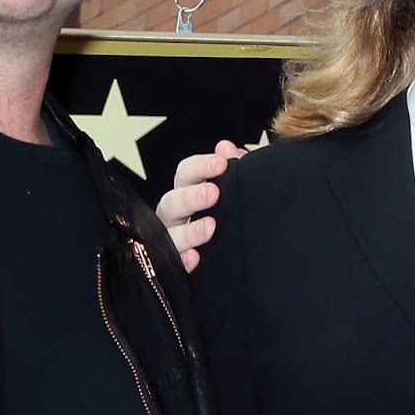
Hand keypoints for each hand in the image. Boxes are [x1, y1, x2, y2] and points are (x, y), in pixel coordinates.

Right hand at [157, 139, 243, 271]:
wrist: (245, 256)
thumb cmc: (233, 213)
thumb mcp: (236, 187)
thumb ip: (233, 167)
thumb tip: (225, 147)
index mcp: (187, 192)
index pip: (185, 173)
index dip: (201, 166)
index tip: (222, 163)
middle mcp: (175, 216)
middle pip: (172, 202)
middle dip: (191, 197)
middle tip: (214, 193)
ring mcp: (173, 241)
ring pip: (169, 235)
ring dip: (189, 231)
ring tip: (211, 226)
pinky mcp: (178, 266)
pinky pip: (174, 266)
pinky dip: (183, 261)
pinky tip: (196, 257)